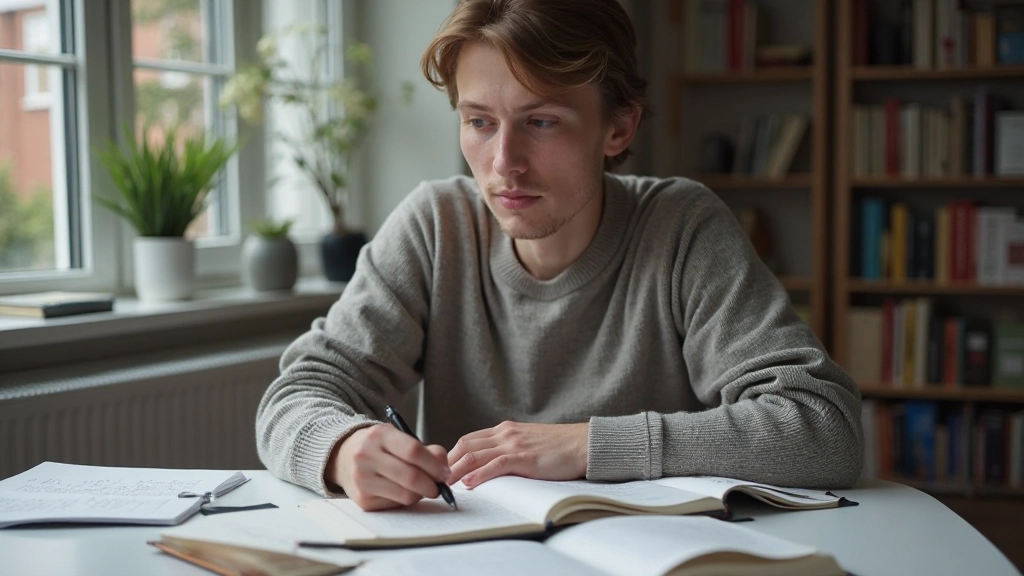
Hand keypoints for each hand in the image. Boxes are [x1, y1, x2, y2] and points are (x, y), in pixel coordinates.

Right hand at [327, 424, 450, 510]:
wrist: (344, 456)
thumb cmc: (379, 447)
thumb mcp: (398, 437)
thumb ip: (424, 450)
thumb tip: (444, 469)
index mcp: (379, 435)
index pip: (413, 451)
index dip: (435, 465)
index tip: (444, 472)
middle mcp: (366, 456)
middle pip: (411, 477)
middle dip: (432, 485)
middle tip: (439, 486)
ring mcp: (362, 480)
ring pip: (406, 495)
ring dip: (421, 494)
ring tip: (421, 487)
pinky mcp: (362, 500)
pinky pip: (396, 505)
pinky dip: (406, 500)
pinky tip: (402, 490)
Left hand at [447, 421, 588, 488]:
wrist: (583, 444)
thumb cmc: (558, 447)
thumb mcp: (527, 442)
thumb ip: (508, 449)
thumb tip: (490, 465)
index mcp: (505, 430)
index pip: (469, 440)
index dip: (452, 455)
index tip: (443, 471)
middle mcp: (505, 434)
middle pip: (466, 446)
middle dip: (448, 464)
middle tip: (437, 480)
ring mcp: (514, 444)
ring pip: (476, 455)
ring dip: (457, 471)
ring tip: (445, 485)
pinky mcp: (525, 458)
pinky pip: (496, 465)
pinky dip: (479, 474)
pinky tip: (469, 484)